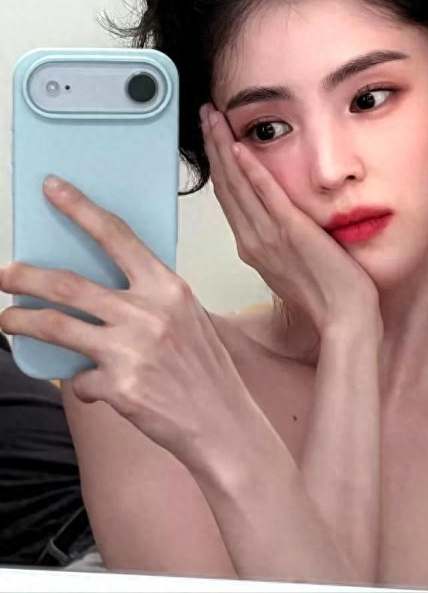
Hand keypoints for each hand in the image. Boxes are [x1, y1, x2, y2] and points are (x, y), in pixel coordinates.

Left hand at [0, 177, 247, 468]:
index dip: (79, 209)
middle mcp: (148, 313)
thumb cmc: (208, 369)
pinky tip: (93, 387)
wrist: (223, 420)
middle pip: (70, 285)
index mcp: (168, 287)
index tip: (51, 188)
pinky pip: (80, 379)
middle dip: (26, 276)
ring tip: (8, 319)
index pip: (117, 236)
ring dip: (23, 321)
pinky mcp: (119, 387)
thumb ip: (151, 300)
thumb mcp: (189, 318)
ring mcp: (131, 350)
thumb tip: (106, 291)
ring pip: (57, 326)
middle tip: (4, 273)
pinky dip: (80, 382)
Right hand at [200, 104, 381, 335]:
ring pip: (237, 185)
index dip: (218, 162)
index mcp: (252, 245)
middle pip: (225, 184)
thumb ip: (279, 237)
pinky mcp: (292, 231)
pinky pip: (267, 196)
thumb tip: (278, 219)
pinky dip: (252, 171)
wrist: (343, 316)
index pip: (228, 195)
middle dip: (213, 145)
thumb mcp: (291, 261)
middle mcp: (252, 239)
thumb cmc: (324, 293)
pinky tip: (241, 148)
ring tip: (214, 118)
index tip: (214, 136)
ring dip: (224, 147)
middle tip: (205, 114)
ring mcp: (269, 235)